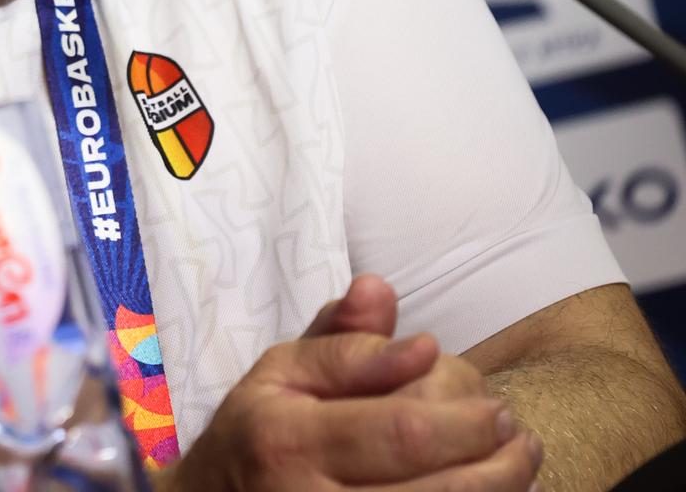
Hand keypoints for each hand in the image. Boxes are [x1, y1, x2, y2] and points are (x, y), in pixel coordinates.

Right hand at [157, 276, 544, 490]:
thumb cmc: (259, 429)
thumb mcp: (282, 370)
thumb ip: (343, 340)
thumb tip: (394, 305)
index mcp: (290, 439)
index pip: (400, 431)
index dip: (461, 421)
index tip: (493, 406)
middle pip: (436, 489)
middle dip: (496, 463)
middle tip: (516, 435)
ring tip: (518, 462)